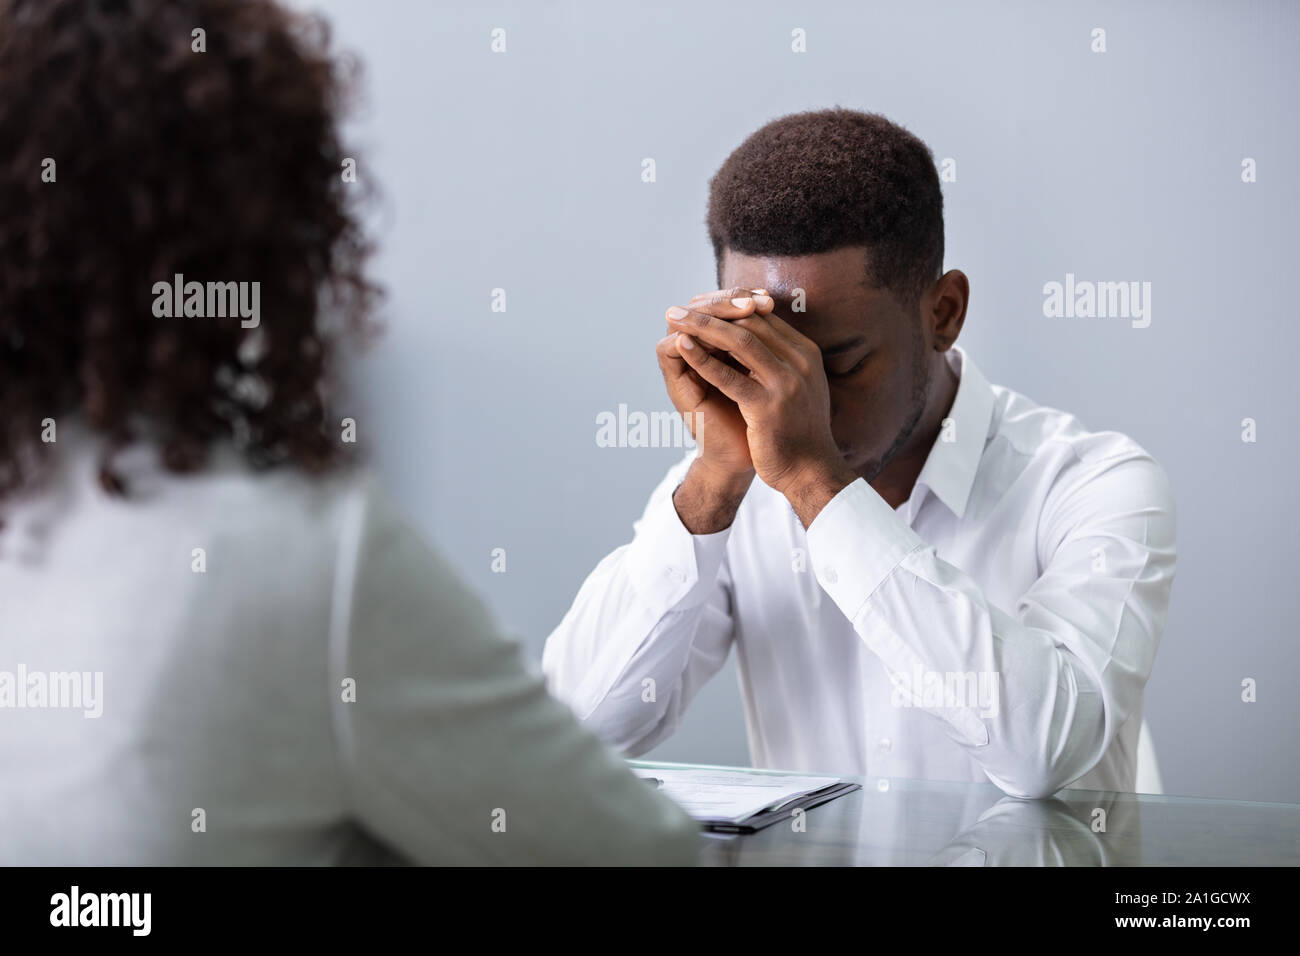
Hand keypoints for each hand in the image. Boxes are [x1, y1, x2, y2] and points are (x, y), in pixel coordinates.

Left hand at [665, 302, 857, 524]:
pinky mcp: (768, 406)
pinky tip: (683, 348)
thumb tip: (753, 337)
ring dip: (702, 326)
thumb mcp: (797, 387)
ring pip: (739, 341)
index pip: (762, 318)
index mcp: (806, 354)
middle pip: (750, 323)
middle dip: (711, 311)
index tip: (699, 306)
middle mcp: (799, 362)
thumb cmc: (797, 431)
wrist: (810, 472)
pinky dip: (703, 359)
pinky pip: (730, 376)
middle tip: (678, 307)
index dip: (727, 309)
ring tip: (674, 318)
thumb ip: (781, 361)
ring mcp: (786, 383)